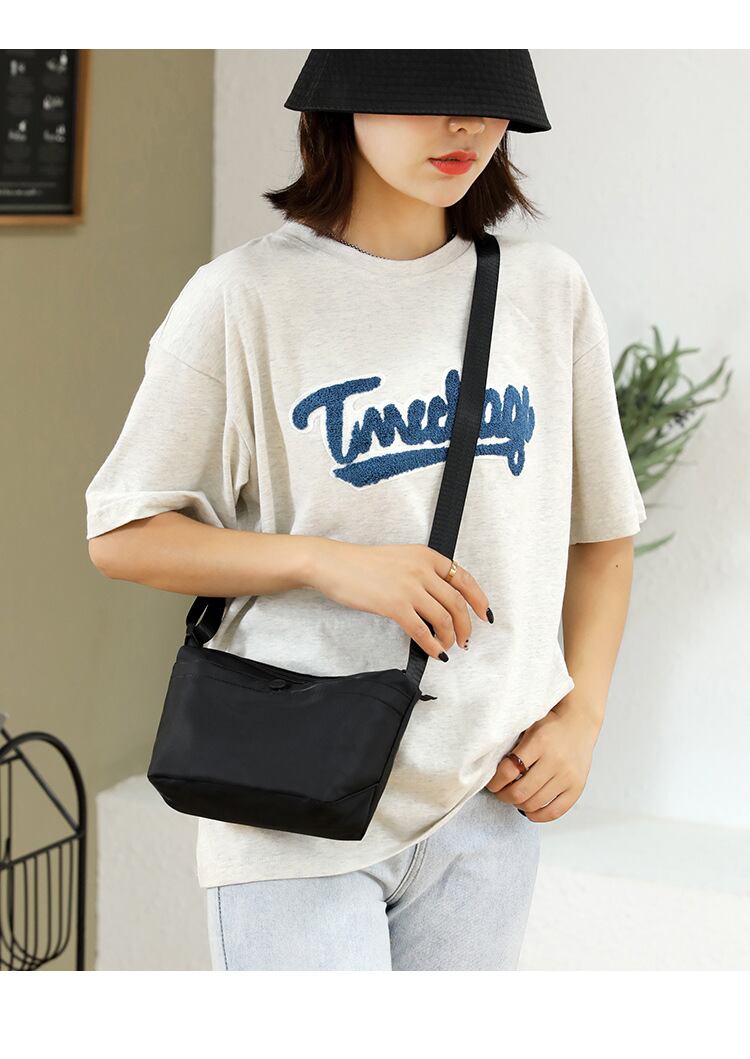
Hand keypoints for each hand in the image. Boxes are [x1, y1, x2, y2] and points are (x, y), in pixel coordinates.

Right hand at [305, 538, 491, 660]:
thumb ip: (422, 573)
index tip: (484, 615)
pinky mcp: (394, 605)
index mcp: (426, 556)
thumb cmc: (363, 564)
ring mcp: (409, 587)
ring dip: (450, 637)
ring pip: (444, 618)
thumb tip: (440, 599)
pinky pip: (421, 630)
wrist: (334, 564)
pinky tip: (434, 652)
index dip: (479, 599)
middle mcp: (422, 569)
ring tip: (448, 647)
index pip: (463, 578)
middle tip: (466, 639)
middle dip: (466, 625)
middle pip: (457, 602)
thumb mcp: (401, 558)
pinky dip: (432, 645)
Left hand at [485, 704, 600, 821]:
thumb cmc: (549, 725)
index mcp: (539, 742)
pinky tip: (529, 810)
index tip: (491, 783)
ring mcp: (567, 776)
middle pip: (520, 791)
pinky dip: (538, 815)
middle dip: (503, 796)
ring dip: (518, 805)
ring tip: (514, 798)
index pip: (508, 770)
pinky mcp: (577, 787)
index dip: (495, 782)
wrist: (579, 722)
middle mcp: (555, 760)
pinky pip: (554, 811)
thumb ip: (512, 745)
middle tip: (500, 792)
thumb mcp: (528, 725)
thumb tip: (489, 770)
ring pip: (534, 804)